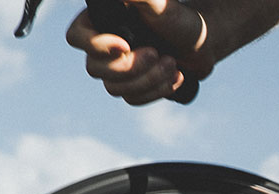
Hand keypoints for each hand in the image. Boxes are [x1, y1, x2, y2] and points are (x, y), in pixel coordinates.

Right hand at [68, 1, 212, 105]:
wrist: (202, 43)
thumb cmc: (179, 18)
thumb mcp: (159, 4)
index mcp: (102, 21)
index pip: (76, 37)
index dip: (96, 46)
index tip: (125, 45)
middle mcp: (104, 45)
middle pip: (94, 68)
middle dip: (130, 67)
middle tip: (157, 53)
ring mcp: (116, 68)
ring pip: (114, 88)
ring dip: (147, 79)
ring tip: (172, 63)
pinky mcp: (132, 86)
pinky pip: (132, 98)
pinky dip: (156, 90)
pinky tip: (176, 76)